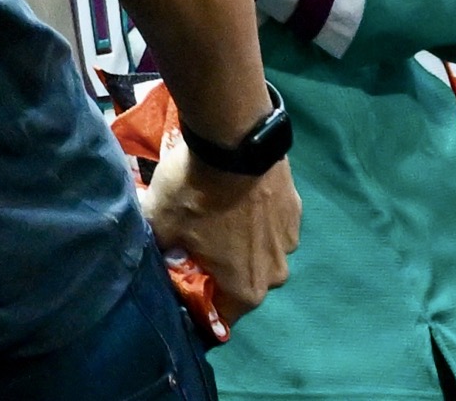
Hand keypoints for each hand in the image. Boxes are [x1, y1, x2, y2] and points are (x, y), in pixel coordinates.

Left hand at [142, 138, 297, 327]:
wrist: (234, 141)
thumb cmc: (195, 192)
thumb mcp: (160, 223)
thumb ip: (160, 250)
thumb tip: (161, 256)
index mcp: (246, 290)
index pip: (221, 313)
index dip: (198, 299)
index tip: (181, 278)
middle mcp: (276, 275)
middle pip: (241, 282)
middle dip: (219, 268)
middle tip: (195, 240)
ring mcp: (290, 243)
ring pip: (259, 253)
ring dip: (240, 241)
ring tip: (216, 212)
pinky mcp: (296, 213)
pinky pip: (270, 226)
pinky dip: (254, 217)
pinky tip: (235, 195)